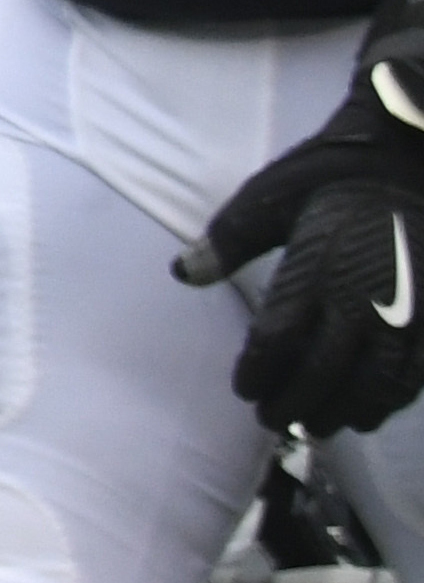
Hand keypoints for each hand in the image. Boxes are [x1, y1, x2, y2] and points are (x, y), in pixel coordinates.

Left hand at [185, 52, 423, 434]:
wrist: (410, 156)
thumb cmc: (331, 173)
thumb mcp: (269, 196)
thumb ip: (228, 240)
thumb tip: (183, 273)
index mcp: (316, 271)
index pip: (279, 342)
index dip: (259, 374)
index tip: (244, 391)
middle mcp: (363, 299)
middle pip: (325, 374)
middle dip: (295, 404)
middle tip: (272, 423)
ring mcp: (406, 312)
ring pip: (375, 385)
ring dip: (343, 413)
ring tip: (316, 426)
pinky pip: (414, 375)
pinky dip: (389, 401)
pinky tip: (368, 411)